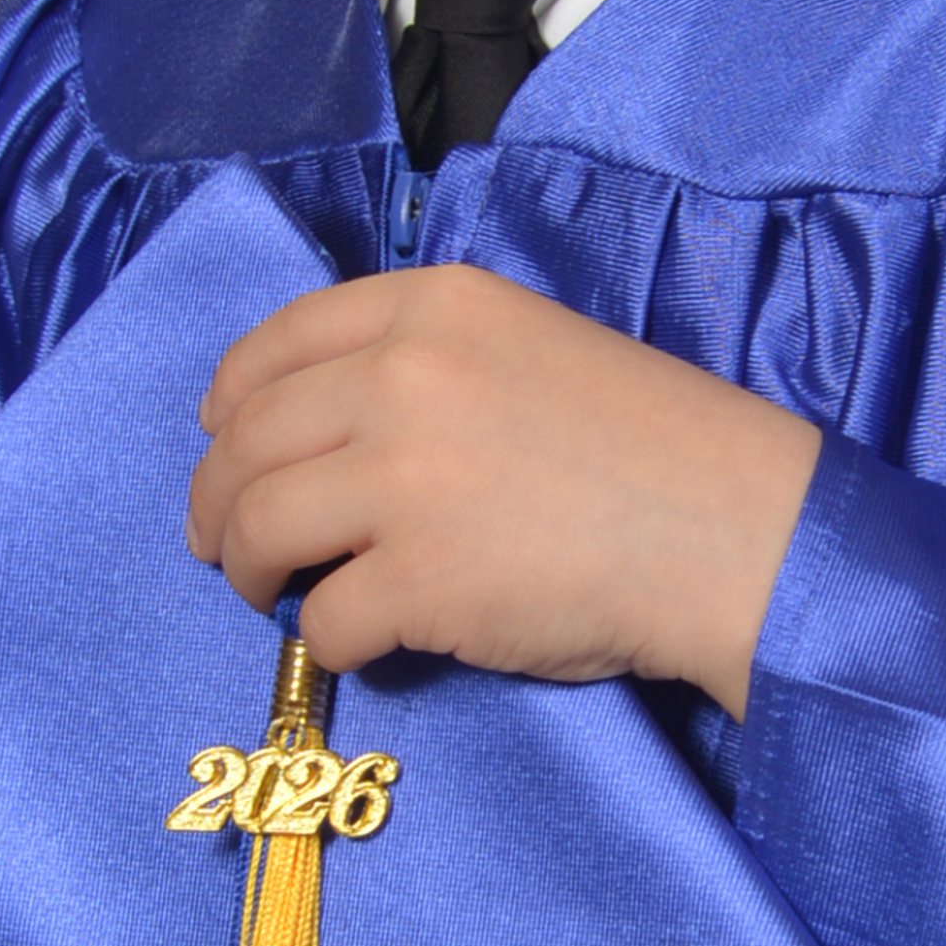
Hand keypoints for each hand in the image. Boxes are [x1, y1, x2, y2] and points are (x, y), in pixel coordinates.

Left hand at [185, 266, 821, 719]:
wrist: (728, 525)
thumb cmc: (644, 440)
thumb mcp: (525, 344)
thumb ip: (425, 360)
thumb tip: (317, 430)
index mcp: (432, 306)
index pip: (275, 344)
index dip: (230, 399)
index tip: (221, 437)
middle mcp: (402, 377)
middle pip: (245, 442)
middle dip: (217, 501)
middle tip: (225, 543)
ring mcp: (404, 479)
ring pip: (256, 527)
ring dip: (249, 570)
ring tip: (276, 592)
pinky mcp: (418, 580)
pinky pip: (323, 620)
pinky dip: (329, 639)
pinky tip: (369, 636)